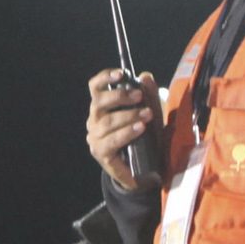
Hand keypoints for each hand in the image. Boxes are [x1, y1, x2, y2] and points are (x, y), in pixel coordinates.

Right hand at [85, 71, 162, 188]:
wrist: (145, 169)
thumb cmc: (144, 136)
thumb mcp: (150, 113)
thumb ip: (149, 95)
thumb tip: (145, 76)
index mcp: (102, 107)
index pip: (95, 87)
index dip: (105, 78)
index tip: (121, 74)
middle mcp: (94, 120)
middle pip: (98, 102)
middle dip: (119, 97)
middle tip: (139, 96)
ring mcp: (95, 138)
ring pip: (107, 122)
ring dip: (128, 116)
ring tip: (147, 114)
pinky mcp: (101, 154)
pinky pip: (112, 141)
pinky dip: (126, 133)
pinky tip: (139, 129)